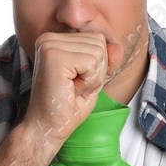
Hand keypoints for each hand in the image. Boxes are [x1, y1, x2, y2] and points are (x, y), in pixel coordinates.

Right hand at [21, 31, 123, 153]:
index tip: (77, 82)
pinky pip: (92, 62)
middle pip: (99, 42)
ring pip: (98, 52)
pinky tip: (71, 90)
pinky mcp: (53, 56)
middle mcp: (50, 38)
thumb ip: (106, 60)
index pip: (98, 39)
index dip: (97, 66)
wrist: (48, 128)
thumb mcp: (93, 78)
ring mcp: (50, 45)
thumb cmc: (68, 106)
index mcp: (56, 40)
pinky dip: (89, 82)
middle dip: (97, 71)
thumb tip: (118, 47)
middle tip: (75, 87)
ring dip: (92, 78)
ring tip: (72, 89)